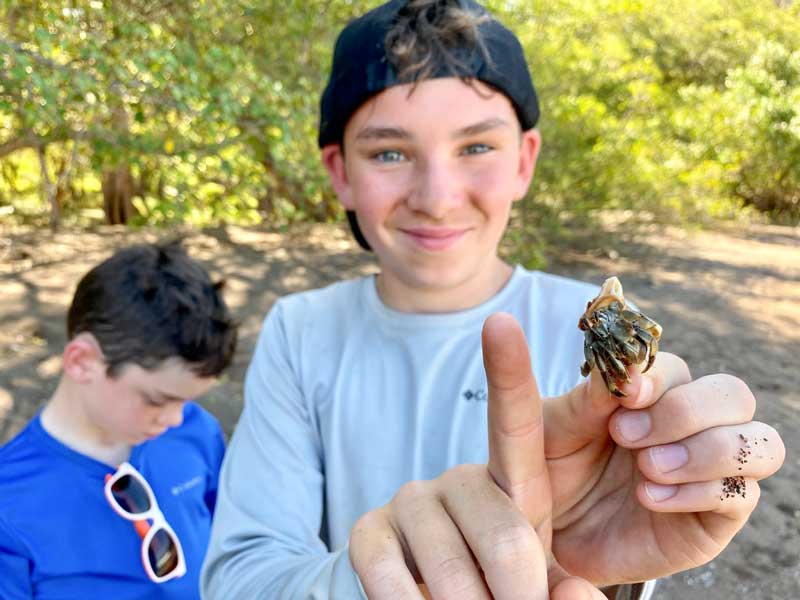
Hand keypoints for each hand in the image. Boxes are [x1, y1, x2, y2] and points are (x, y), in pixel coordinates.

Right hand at [349, 313, 604, 598]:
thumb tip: (578, 594)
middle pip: (503, 533)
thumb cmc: (501, 586)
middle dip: (521, 595)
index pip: (512, 419)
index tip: (500, 321)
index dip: (507, 370)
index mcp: (512, 479)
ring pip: (449, 566)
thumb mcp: (542, 579)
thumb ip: (563, 585)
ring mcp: (410, 501)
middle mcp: (458, 477)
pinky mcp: (367, 529)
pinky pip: (385, 571)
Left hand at [544, 352, 785, 584]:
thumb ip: (588, 398)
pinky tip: (650, 499)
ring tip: (648, 468)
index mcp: (651, 395)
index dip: (657, 378)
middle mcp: (691, 426)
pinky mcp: (716, 517)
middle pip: (733, 395)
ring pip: (761, 442)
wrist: (549, 533)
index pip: (678, 368)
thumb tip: (627, 364)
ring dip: (706, 450)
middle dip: (685, 412)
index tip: (625, 395)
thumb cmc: (553, 470)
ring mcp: (711, 471)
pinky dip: (698, 492)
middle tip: (627, 436)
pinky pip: (742, 495)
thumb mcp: (555, 430)